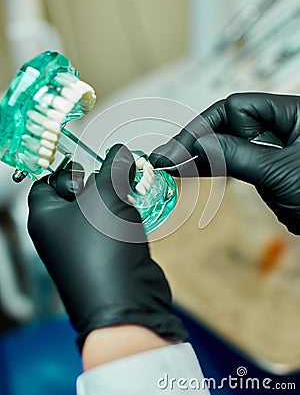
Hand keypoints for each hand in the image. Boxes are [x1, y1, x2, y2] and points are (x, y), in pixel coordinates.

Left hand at [28, 144, 185, 351]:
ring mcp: (83, 246)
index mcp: (46, 216)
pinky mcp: (106, 254)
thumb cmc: (103, 251)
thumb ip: (114, 168)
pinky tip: (137, 209)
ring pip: (97, 210)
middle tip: (116, 170)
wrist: (126, 301)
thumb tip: (120, 153)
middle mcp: (60, 232)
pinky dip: (124, 215)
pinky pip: (112, 226)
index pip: (46, 181)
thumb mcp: (106, 197)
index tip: (87, 156)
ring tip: (131, 186)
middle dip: (98, 180)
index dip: (66, 167)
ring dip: (115, 197)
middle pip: (75, 193)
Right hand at [150, 92, 299, 234]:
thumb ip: (236, 153)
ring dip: (198, 156)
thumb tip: (199, 142)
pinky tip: (190, 171)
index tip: (182, 148)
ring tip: (168, 166)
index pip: (235, 108)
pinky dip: (213, 168)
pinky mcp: (267, 171)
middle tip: (164, 158)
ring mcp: (271, 149)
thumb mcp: (278, 170)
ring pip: (227, 146)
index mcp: (290, 113)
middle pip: (226, 125)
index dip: (206, 126)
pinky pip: (234, 164)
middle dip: (195, 141)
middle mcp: (278, 127)